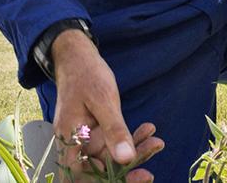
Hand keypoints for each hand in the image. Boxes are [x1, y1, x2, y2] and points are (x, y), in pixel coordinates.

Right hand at [51, 30, 163, 180]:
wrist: (78, 56)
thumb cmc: (85, 73)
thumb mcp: (102, 99)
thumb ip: (113, 129)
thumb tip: (125, 158)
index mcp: (69, 137)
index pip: (79, 174)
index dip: (102, 181)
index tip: (131, 176)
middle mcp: (76, 142)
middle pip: (99, 168)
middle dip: (125, 171)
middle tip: (148, 172)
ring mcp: (87, 137)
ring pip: (111, 156)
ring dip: (134, 152)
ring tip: (156, 142)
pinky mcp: (98, 131)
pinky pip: (115, 142)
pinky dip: (132, 139)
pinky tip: (149, 130)